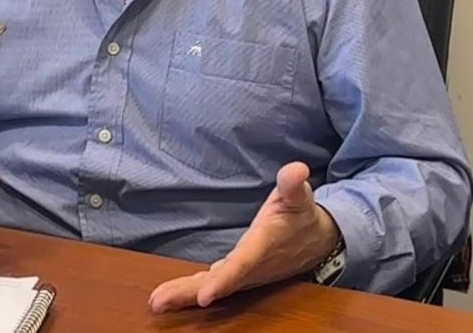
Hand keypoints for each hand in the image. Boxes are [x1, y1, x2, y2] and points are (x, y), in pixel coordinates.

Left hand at [148, 161, 339, 312]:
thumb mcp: (299, 196)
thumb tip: (297, 169)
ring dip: (184, 295)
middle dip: (189, 294)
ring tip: (157, 302)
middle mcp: (252, 267)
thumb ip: (293, 184)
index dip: (223, 280)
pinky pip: (212, 285)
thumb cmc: (301, 214)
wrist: (316, 241)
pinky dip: (192, 291)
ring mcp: (245, 274)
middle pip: (218, 284)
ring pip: (212, 288)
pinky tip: (174, 296)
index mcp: (262, 246)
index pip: (241, 265)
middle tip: (157, 303)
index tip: (204, 296)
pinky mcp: (239, 275)